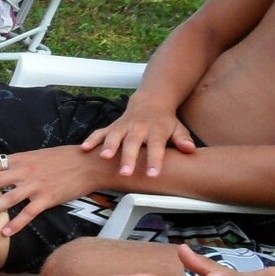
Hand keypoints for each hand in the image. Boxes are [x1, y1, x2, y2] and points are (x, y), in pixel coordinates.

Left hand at [0, 145, 105, 236]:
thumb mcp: (36, 156)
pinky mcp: (48, 198)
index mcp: (20, 159)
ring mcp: (36, 186)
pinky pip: (29, 213)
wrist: (89, 163)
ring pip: (9, 198)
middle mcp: (25, 171)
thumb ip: (17, 164)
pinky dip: (17, 224)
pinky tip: (5, 233)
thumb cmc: (62, 159)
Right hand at [79, 98, 196, 177]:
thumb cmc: (164, 122)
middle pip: (133, 143)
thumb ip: (182, 139)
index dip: (154, 160)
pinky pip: (100, 132)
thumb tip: (190, 150)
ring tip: (104, 158)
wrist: (150, 101)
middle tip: (125, 173)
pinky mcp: (112, 127)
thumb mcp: (178, 128)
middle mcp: (139, 128)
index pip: (156, 147)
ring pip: (114, 136)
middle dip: (128, 158)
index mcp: (156, 131)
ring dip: (109, 147)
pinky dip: (92, 140)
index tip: (153, 174)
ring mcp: (123, 127)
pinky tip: (84, 149)